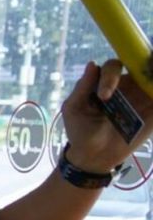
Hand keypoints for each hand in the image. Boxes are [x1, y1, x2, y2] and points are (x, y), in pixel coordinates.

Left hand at [61, 57, 152, 171]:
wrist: (94, 157)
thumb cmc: (80, 130)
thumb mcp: (74, 109)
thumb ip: (83, 88)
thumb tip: (92, 64)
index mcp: (106, 82)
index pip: (113, 67)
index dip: (111, 76)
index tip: (104, 96)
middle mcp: (126, 85)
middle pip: (142, 64)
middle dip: (147, 62)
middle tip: (147, 69)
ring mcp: (142, 97)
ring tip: (152, 83)